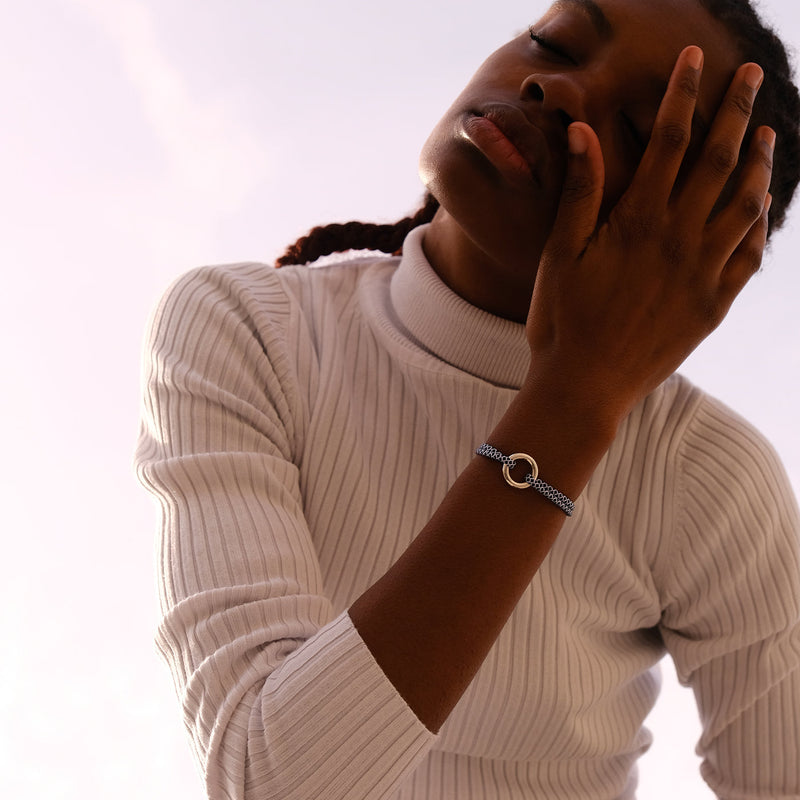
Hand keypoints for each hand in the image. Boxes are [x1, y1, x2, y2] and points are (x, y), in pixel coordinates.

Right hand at [527, 46, 773, 419]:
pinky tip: (761, 209)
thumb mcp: (559, 255)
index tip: (695, 60)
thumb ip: (578, 192)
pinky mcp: (712, 306)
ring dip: (759, 164)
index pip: (669, 142)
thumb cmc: (561, 321)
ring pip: (745, 205)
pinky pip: (749, 258)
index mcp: (637, 223)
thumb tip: (582, 131)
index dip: (683, 95)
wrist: (584, 387)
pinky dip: (760, 227)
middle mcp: (678, 241)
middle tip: (750, 76)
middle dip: (736, 112)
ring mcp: (702, 275)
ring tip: (766, 134)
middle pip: (718, 161)